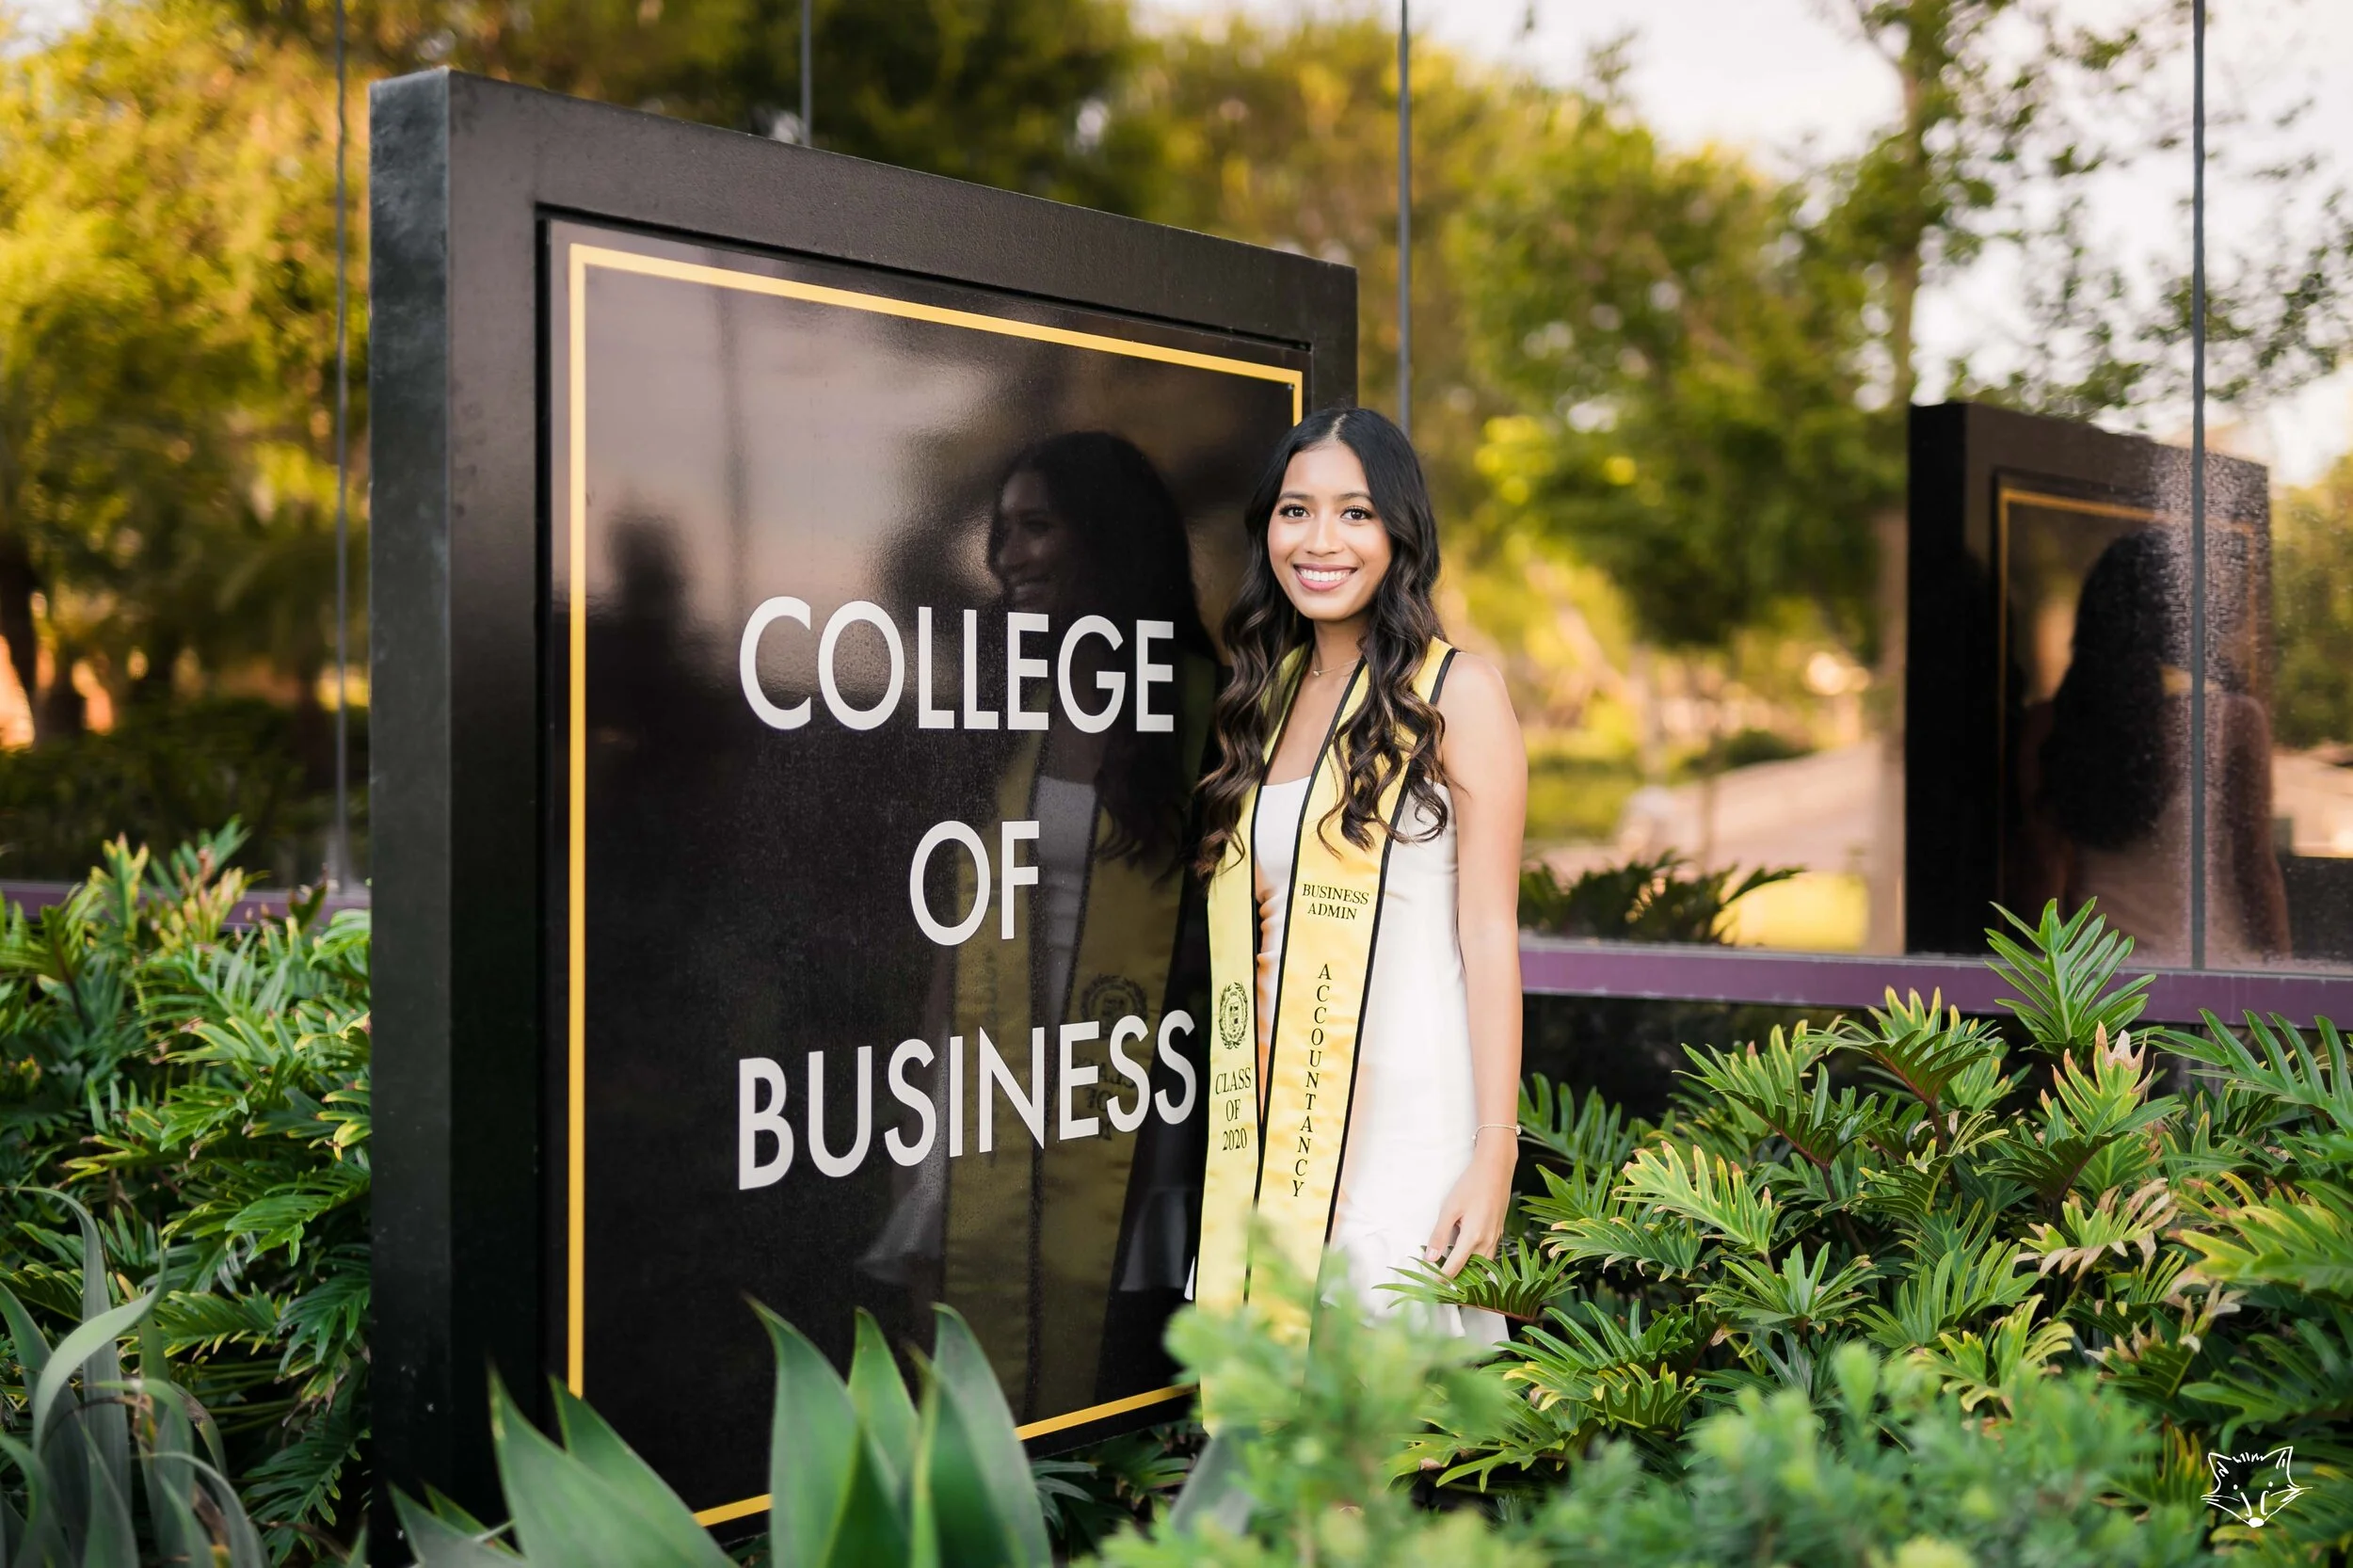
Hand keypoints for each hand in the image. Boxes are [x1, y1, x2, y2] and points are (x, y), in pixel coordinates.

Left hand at [1423, 1132, 1515, 1277]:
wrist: (1496, 1168)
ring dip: (1471, 1274)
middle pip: (1473, 1271)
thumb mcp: (1450, 1208)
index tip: (1432, 1289)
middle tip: (1444, 1289)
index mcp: (1474, 1237)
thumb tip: (1430, 1258)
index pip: (1455, 1267)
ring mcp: (1496, 1237)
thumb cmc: (1471, 1185)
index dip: (1443, 1279)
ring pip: (1484, 1264)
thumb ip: (1439, 1234)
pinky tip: (1469, 1259)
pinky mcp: (1499, 1231)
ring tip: (1456, 1279)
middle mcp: (1488, 1241)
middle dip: (1459, 1282)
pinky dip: (1479, 1262)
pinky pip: (1489, 1255)